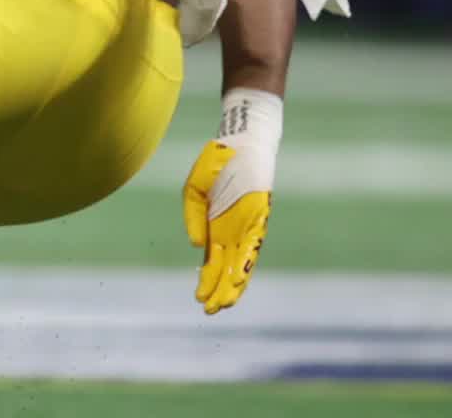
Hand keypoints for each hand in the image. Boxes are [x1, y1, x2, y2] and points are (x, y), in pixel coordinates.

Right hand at [182, 89, 279, 314]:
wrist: (241, 140)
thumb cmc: (217, 162)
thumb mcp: (193, 190)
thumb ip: (192, 218)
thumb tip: (195, 246)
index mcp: (214, 225)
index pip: (211, 261)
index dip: (206, 280)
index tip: (199, 298)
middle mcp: (231, 230)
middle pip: (225, 267)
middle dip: (219, 290)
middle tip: (211, 311)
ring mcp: (246, 225)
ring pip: (240, 262)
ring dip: (233, 283)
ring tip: (225, 303)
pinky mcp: (258, 216)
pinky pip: (252, 245)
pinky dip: (245, 263)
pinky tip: (239, 279)